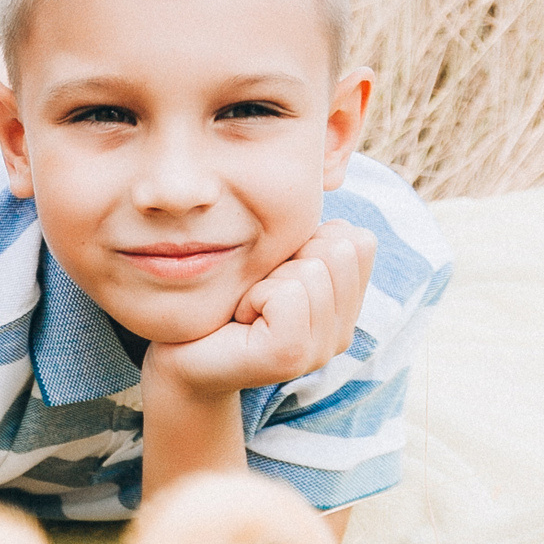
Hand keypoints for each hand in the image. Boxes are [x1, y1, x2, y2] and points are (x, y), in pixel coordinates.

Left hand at [149, 221, 374, 396]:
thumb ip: (310, 237)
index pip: (360, 242)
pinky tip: (242, 318)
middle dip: (289, 258)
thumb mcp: (277, 262)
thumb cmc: (226, 302)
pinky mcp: (291, 355)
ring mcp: (320, 349)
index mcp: (345, 308)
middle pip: (340, 250)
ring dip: (267, 279)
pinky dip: (255, 295)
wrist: (183, 355)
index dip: (310, 241)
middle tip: (260, 292)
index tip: (277, 274)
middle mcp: (342, 332)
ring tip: (249, 307)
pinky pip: (288, 292)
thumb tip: (329, 188)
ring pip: (311, 270)